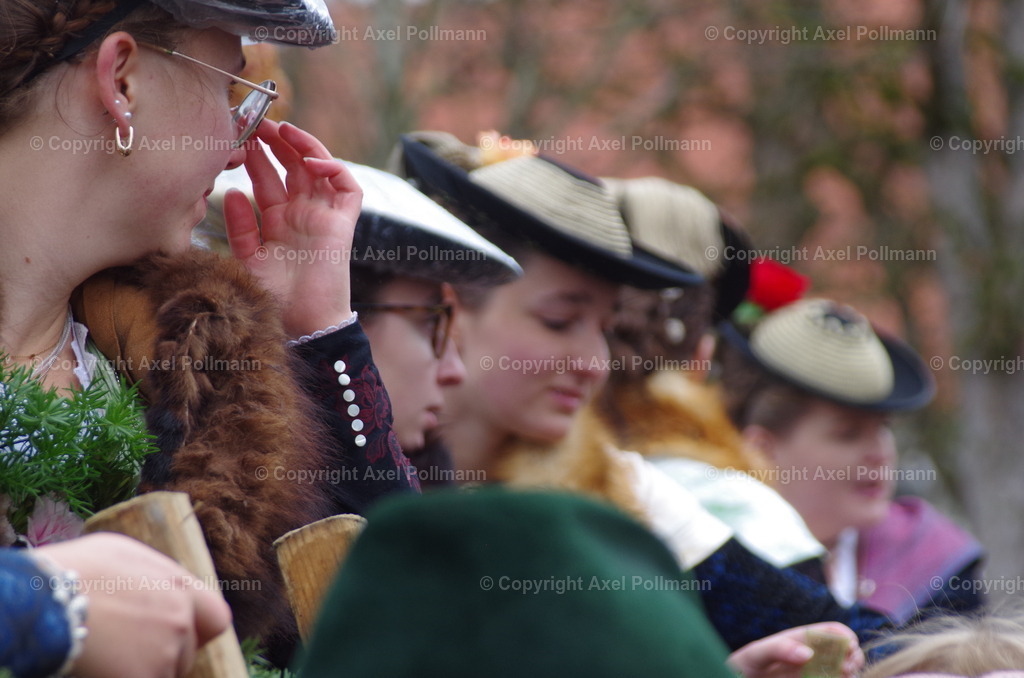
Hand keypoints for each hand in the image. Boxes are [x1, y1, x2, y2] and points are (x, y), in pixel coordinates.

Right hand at [38, 533, 231, 677]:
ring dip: (145, 668)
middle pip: (187, 651)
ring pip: (166, 672)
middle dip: (166, 653)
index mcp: (180, 586)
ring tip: (110, 654)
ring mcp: (165, 652)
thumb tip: (161, 585)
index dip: (198, 630)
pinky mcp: (145, 677)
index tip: (181, 634)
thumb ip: (155, 575)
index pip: (216, 618)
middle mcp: (180, 618)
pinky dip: (125, 677)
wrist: (47, 601)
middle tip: (130, 648)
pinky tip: (103, 667)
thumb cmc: (76, 570)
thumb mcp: (125, 553)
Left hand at [223, 120, 361, 337]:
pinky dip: (333, 169)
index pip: (268, 179)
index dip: (256, 157)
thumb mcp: (247, 259)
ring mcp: (324, 216)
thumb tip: (232, 192)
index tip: (238, 138)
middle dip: (277, 143)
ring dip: (303, 147)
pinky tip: (311, 162)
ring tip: (283, 129)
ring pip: (319, 169)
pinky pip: (346, 188)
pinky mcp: (343, 223)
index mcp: (278, 222)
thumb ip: (239, 227)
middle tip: (257, 123)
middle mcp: (302, 215)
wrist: (304, 322)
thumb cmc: (276, 299)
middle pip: (292, 167)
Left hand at [726, 622, 863, 677]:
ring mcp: (813, 673)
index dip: (845, 636)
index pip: (831, 631)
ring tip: (844, 675)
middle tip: (848, 668)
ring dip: (850, 672)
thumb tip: (808, 653)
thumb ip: (779, 649)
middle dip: (853, 657)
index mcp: (800, 640)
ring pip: (843, 671)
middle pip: (844, 652)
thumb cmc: (745, 666)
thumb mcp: (755, 654)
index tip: (850, 646)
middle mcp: (811, 657)